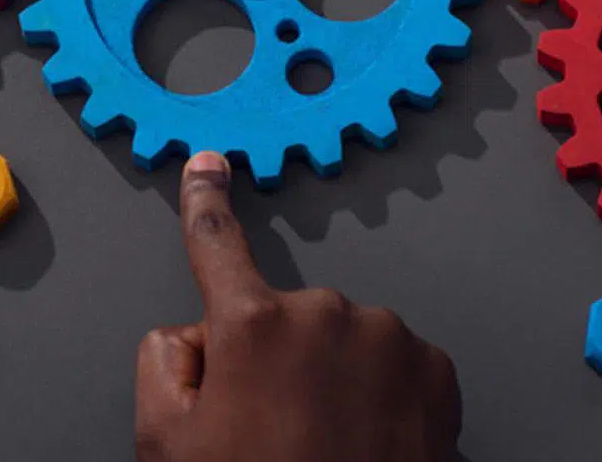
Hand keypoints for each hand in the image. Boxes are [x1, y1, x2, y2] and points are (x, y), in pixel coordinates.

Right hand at [134, 153, 460, 460]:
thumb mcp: (168, 445)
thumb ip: (164, 364)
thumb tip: (195, 338)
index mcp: (253, 326)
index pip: (216, 244)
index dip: (205, 202)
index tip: (209, 167)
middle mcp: (326, 315)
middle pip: (282, 319)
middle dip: (274, 360)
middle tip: (269, 431)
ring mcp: (389, 341)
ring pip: (342, 342)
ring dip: (333, 381)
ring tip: (323, 448)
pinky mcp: (436, 371)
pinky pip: (393, 365)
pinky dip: (380, 396)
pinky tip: (364, 443)